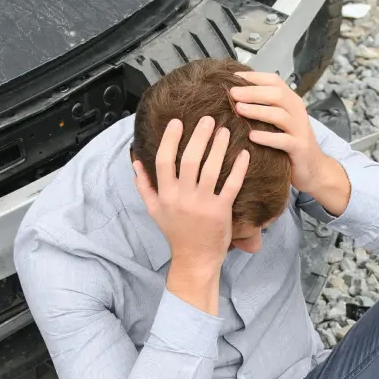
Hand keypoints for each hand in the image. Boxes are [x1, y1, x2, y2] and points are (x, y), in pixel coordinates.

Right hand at [133, 116, 247, 313]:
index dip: (170, 139)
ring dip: (218, 147)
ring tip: (224, 131)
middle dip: (199, 136)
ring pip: (211, 169)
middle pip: (189, 160)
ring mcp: (202, 205)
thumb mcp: (155, 211)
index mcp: (165, 195)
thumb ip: (144, 186)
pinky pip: (231, 186)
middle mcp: (182, 198)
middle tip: (208, 119)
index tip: (177, 122)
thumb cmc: (176, 233)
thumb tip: (135, 162)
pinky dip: (238, 169)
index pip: (164, 161)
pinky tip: (243, 154)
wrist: (195, 259)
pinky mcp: (221, 211)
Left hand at [229, 70, 350, 215]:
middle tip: (232, 93)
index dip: (253, 77)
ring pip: (279, 115)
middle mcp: (297, 112)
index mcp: (291, 101)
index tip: (233, 77)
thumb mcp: (278, 121)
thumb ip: (264, 107)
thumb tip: (235, 95)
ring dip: (257, 111)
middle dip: (252, 92)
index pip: (274, 80)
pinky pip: (283, 141)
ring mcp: (299, 130)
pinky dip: (267, 137)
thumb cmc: (289, 142)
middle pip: (276, 94)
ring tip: (238, 109)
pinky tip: (251, 136)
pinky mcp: (299, 148)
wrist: (313, 168)